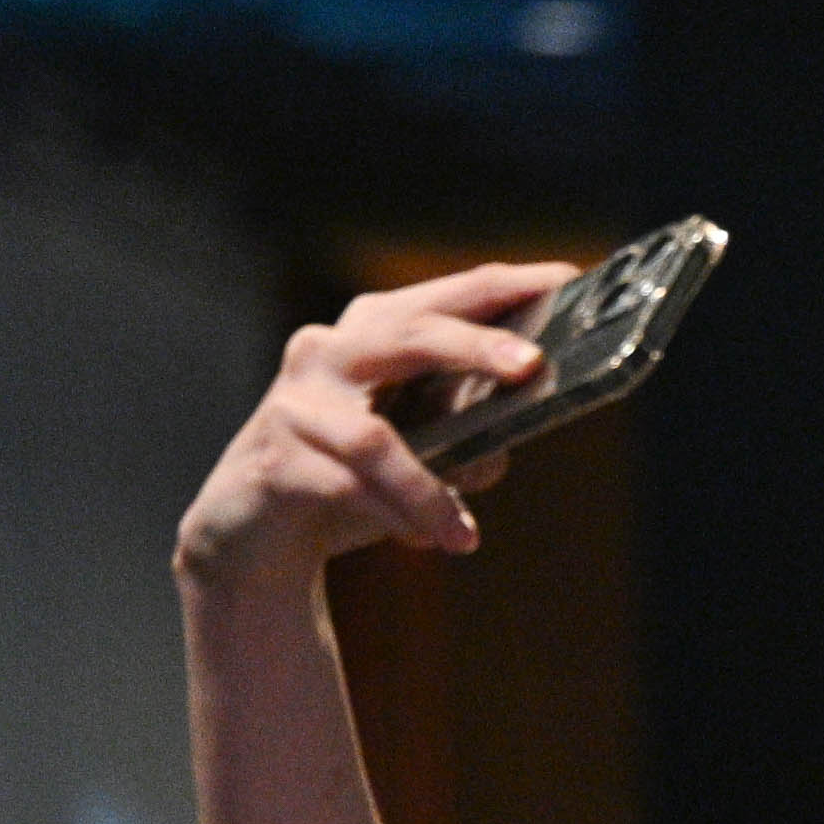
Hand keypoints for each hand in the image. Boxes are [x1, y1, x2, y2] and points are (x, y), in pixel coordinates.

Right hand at [173, 264, 568, 592]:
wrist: (255, 533)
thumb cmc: (352, 478)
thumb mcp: (419, 445)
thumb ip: (464, 425)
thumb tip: (518, 425)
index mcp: (372, 332)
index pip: (447, 297)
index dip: (507, 286)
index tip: (567, 280)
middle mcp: (330, 351)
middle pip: (409, 335)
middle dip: (475, 345)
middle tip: (533, 364)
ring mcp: (299, 404)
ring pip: (377, 440)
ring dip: (429, 492)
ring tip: (465, 535)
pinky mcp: (277, 460)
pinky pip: (350, 493)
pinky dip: (396, 521)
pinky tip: (429, 543)